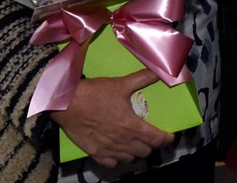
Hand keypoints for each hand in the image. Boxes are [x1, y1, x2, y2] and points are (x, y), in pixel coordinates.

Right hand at [49, 69, 174, 167]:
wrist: (67, 103)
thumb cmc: (95, 93)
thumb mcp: (121, 83)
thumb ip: (143, 78)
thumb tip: (159, 71)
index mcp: (132, 126)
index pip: (156, 139)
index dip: (166, 139)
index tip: (169, 136)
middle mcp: (123, 141)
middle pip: (145, 151)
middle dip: (151, 144)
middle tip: (150, 136)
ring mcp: (109, 150)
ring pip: (130, 158)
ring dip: (135, 151)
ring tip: (135, 143)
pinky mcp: (95, 153)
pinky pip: (112, 163)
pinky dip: (118, 159)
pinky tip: (117, 150)